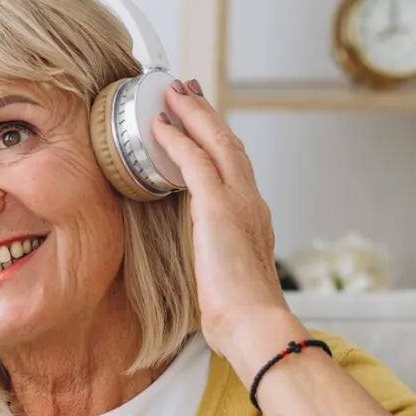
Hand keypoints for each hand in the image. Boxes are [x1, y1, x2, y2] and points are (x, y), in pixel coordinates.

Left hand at [148, 80, 305, 375]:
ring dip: (193, 116)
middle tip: (185, 91)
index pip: (235, 169)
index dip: (216, 143)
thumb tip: (205, 275)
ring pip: (217, 143)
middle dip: (206, 116)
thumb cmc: (240, 316)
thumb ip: (216, 266)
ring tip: (172, 94)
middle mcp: (252, 203)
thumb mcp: (225, 282)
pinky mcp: (220, 208)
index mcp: (254, 220)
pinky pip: (195, 163)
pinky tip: (160, 126)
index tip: (200, 126)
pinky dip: (178, 141)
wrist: (254, 325)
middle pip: (230, 145)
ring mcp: (239, 202)